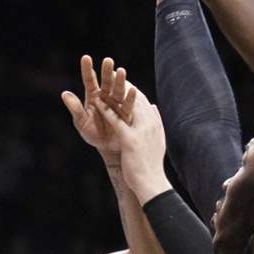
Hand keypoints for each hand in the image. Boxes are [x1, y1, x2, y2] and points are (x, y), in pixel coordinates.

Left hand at [62, 55, 135, 157]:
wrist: (106, 148)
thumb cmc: (92, 134)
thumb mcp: (81, 122)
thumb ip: (75, 108)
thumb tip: (64, 93)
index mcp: (93, 96)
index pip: (89, 80)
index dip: (87, 69)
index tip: (86, 58)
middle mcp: (106, 97)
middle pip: (106, 82)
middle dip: (107, 71)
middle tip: (108, 61)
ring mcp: (117, 104)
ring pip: (118, 90)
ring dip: (120, 81)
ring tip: (121, 71)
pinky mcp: (126, 113)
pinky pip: (128, 105)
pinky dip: (130, 98)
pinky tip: (132, 90)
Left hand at [93, 86, 171, 204]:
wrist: (151, 183)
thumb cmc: (151, 165)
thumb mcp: (157, 140)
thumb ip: (155, 123)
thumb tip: (154, 107)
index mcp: (155, 124)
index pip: (144, 101)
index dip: (133, 89)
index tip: (124, 80)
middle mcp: (150, 124)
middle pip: (136, 98)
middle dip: (124, 83)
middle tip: (113, 71)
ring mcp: (141, 130)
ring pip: (125, 104)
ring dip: (114, 90)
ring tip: (104, 79)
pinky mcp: (130, 138)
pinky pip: (115, 119)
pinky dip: (105, 108)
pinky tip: (96, 100)